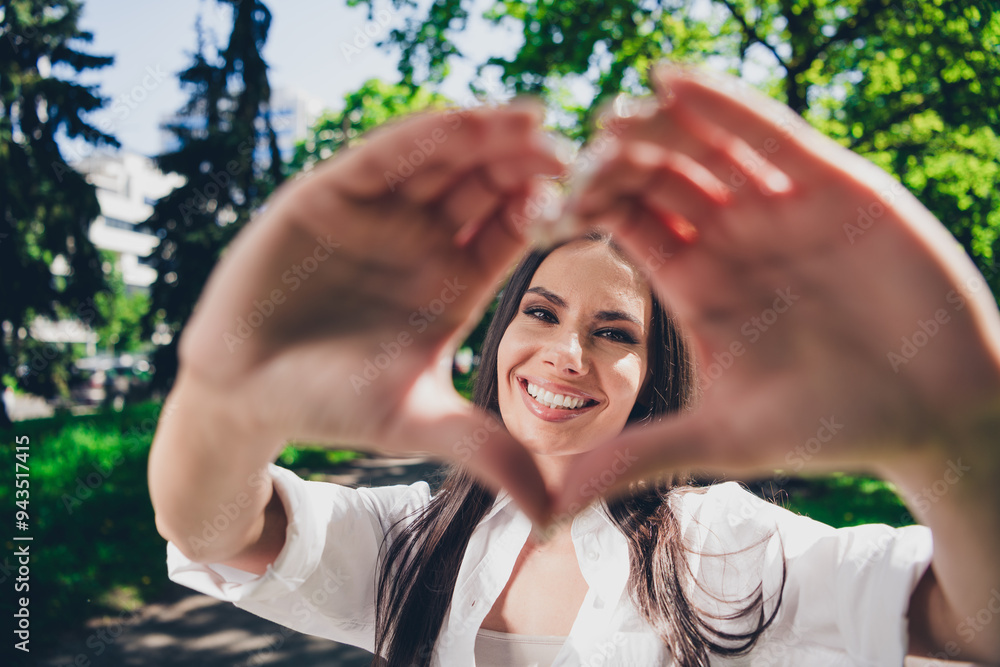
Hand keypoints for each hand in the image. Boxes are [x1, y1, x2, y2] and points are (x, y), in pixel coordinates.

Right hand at [177, 105, 563, 522]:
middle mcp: (423, 238)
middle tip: (576, 151)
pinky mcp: (329, 194)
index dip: (552, 211)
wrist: (244, 394)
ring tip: (531, 122)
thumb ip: (489, 453)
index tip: (594, 200)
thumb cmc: (330, 405)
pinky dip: (421, 137)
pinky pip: (382, 155)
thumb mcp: (420, 423)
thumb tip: (557, 517)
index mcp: (455, 281)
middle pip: (488, 184)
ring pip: (443, 159)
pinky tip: (461, 123)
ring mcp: (378, 212)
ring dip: (486, 137)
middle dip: (529, 164)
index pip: (515, 230)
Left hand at [554, 65, 999, 514]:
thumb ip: (639, 457)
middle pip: (655, 175)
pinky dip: (724, 106)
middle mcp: (729, 236)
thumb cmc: (834, 428)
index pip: (624, 224)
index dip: (583, 209)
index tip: (540, 206)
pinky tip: (674, 82)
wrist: (938, 414)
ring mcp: (780, 206)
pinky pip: (770, 134)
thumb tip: (546, 512)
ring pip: (704, 145)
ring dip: (657, 128)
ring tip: (615, 117)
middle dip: (613, 163)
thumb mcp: (724, 440)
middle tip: (570, 156)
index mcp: (694, 282)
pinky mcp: (834, 186)